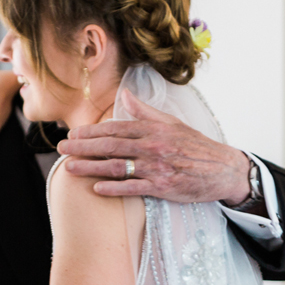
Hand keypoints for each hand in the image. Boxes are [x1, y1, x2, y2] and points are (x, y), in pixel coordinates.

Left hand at [57, 90, 252, 203]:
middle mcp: (153, 146)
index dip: (92, 132)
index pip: (116, 128)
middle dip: (83, 147)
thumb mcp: (172, 123)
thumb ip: (146, 112)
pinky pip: (134, 187)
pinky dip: (115, 188)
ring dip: (91, 167)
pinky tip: (96, 188)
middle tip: (61, 149)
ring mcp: (157, 167)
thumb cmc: (195, 146)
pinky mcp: (163, 187)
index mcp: (153, 129)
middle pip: (111, 146)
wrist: (223, 169)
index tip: (72, 134)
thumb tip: (127, 95)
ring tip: (70, 168)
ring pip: (118, 166)